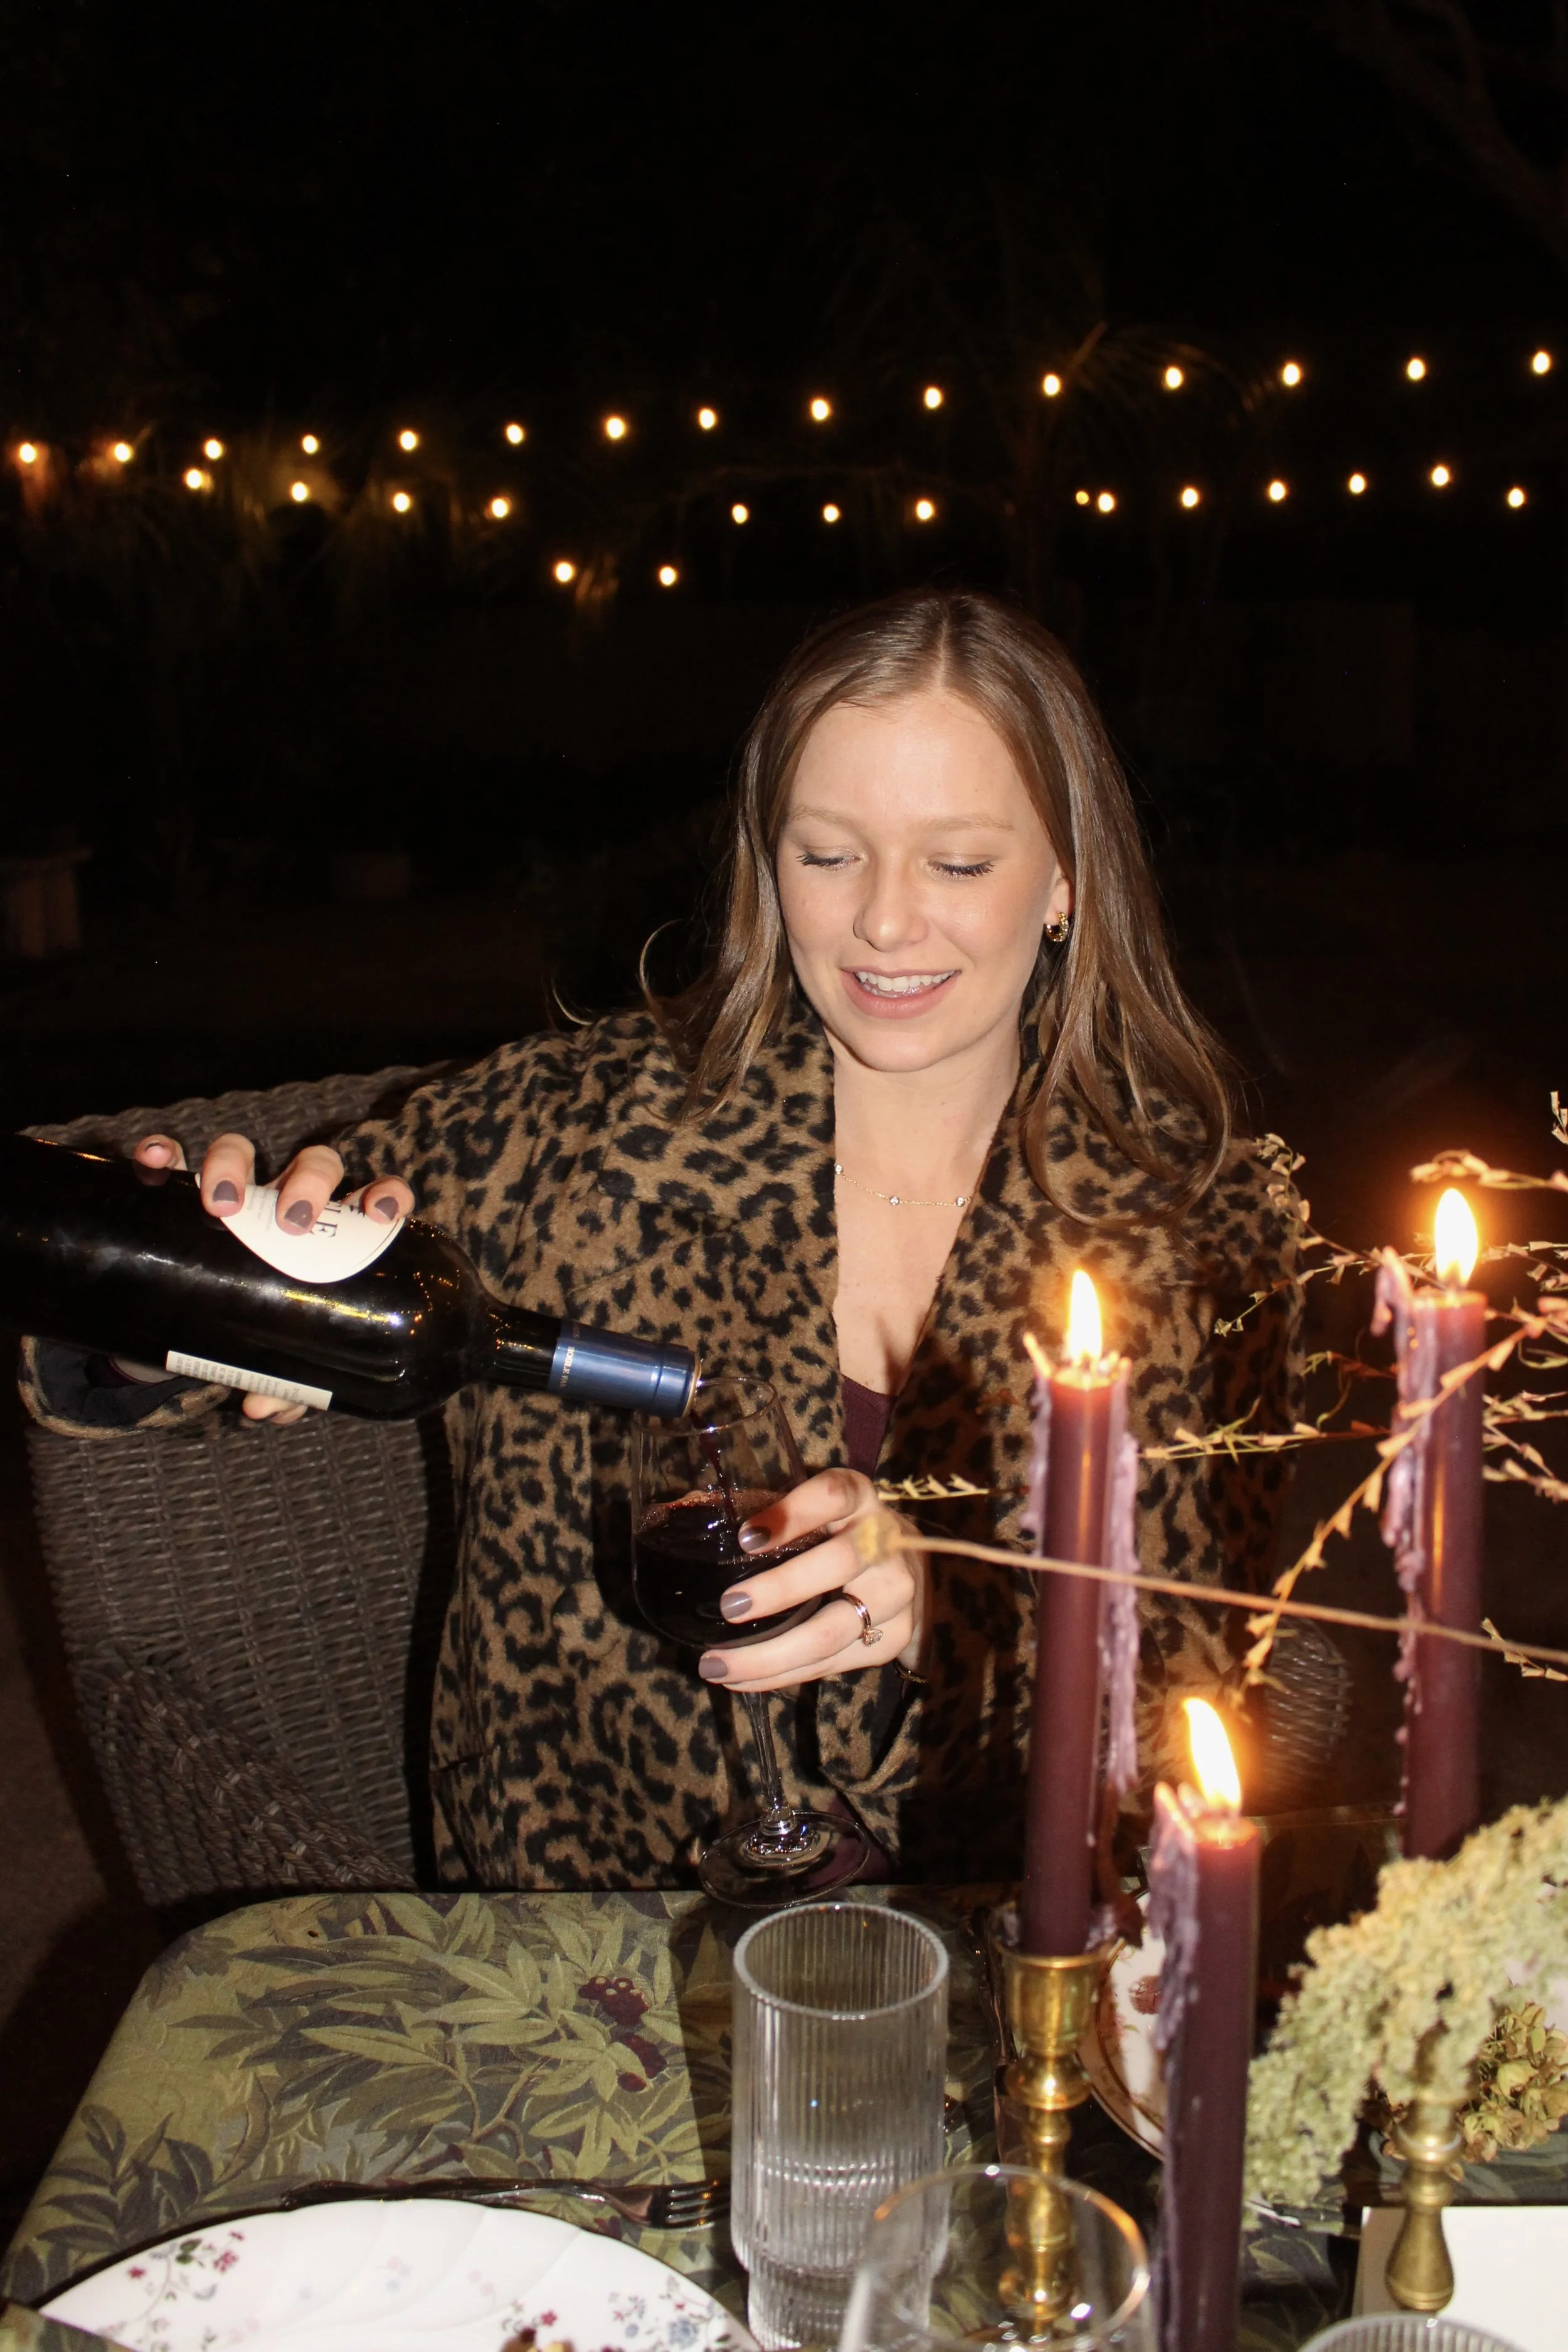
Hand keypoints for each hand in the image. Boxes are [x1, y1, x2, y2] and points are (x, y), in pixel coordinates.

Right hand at [130, 1131, 415, 1423]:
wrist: (197, 1321)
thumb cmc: (262, 1330)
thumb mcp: (280, 1355)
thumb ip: (284, 1382)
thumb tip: (266, 1409)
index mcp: (334, 1231)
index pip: (374, 1195)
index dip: (386, 1195)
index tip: (379, 1216)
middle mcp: (289, 1200)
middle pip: (315, 1163)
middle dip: (309, 1181)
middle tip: (293, 1222)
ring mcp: (237, 1191)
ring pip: (242, 1149)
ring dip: (233, 1165)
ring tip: (223, 1205)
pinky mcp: (180, 1192)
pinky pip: (171, 1157)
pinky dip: (164, 1152)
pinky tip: (159, 1159)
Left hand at [697, 1466, 925, 1693]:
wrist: (908, 1568)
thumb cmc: (840, 1532)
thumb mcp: (817, 1510)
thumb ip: (772, 1516)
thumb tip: (690, 1516)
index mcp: (859, 1498)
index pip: (832, 1495)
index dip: (791, 1515)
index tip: (746, 1538)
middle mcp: (886, 1542)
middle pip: (838, 1564)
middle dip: (779, 1590)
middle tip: (729, 1607)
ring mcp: (895, 1594)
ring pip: (830, 1631)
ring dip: (768, 1655)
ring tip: (717, 1665)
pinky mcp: (893, 1638)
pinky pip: (831, 1664)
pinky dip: (782, 1676)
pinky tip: (743, 1680)